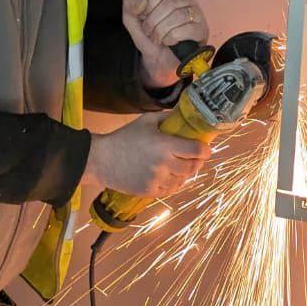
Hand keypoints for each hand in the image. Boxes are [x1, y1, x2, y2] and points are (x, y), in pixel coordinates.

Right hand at [83, 112, 209, 198]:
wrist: (101, 160)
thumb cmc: (124, 138)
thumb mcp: (146, 121)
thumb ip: (166, 117)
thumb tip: (183, 114)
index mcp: (164, 145)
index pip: (196, 151)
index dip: (205, 150)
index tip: (205, 149)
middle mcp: (163, 164)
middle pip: (193, 167)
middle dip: (196, 161)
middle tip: (194, 157)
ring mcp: (157, 180)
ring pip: (183, 179)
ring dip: (185, 173)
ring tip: (179, 166)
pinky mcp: (150, 191)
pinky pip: (171, 189)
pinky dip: (174, 183)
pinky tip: (169, 176)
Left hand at [124, 0, 208, 88]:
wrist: (158, 62)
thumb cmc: (150, 39)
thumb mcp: (133, 21)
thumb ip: (130, 7)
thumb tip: (141, 2)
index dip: (149, 6)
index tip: (144, 18)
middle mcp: (186, 1)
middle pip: (168, 4)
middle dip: (153, 22)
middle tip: (150, 33)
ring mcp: (196, 14)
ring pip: (177, 16)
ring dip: (161, 31)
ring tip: (158, 39)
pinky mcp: (201, 29)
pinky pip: (186, 29)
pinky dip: (172, 38)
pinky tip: (169, 42)